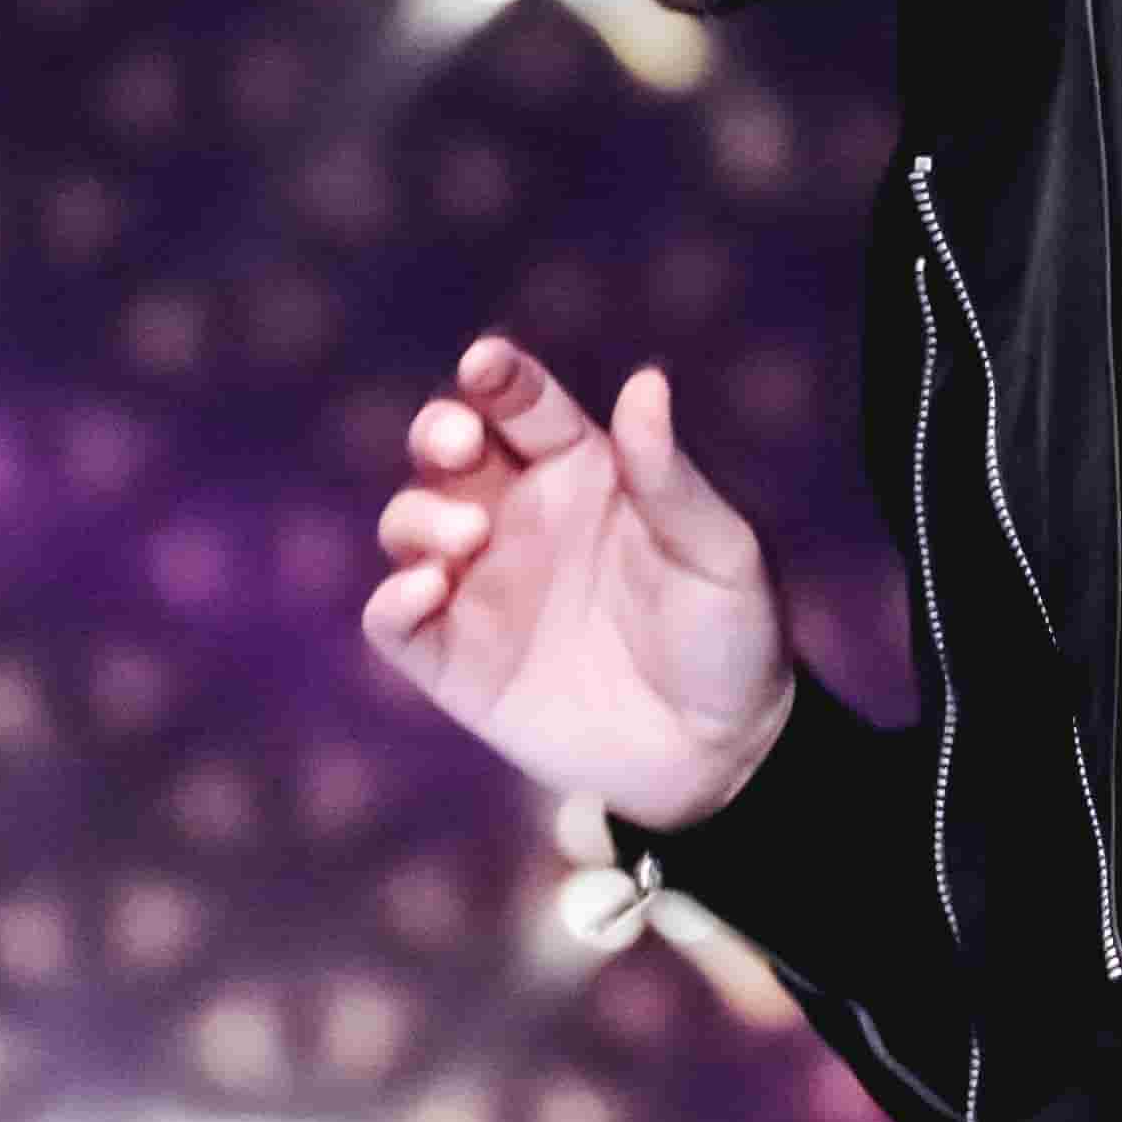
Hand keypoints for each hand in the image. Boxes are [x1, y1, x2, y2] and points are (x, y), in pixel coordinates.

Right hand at [365, 333, 791, 831]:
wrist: (719, 756)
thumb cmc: (730, 637)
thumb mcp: (718, 554)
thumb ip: (670, 478)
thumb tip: (646, 382)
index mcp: (582, 470)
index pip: (522, 405)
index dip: (498, 376)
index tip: (487, 364)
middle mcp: (518, 516)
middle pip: (447, 449)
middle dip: (438, 431)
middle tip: (459, 445)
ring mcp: (480, 587)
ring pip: (409, 524)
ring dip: (419, 517)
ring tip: (467, 540)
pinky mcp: (456, 662)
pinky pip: (396, 623)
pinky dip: (392, 603)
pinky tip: (423, 592)